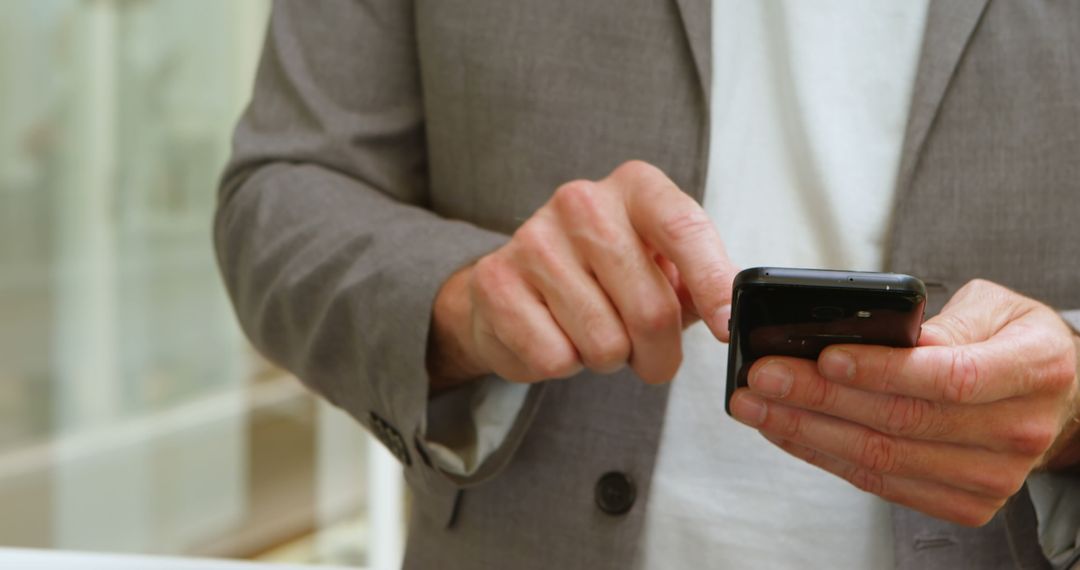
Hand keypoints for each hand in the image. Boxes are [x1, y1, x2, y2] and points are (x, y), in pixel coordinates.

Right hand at [427, 161, 737, 388]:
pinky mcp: (496, 282)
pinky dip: (564, 364)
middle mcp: (581, 202)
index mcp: (634, 187)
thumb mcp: (661, 266)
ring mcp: (533, 239)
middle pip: (650, 307)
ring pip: (604, 342)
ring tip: (594, 334)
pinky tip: (555, 336)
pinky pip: (555, 358)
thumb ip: (698, 282)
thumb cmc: (605, 276)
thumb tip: (728, 315)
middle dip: (659, 354)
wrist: (514, 285)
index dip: (712, 282)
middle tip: (651, 358)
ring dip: (608, 359)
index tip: (725, 327)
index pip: (683, 228)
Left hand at [730, 279, 1079, 525]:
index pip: (948, 377)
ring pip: (881, 459)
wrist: (1056, 399)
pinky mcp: (964, 504)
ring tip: (757, 404)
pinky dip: (824, 456)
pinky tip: (787, 430)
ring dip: (807, 430)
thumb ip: (942, 320)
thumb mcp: (995, 307)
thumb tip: (871, 336)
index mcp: (1034, 370)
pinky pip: (879, 484)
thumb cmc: (1014, 341)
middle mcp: (1017, 431)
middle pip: (901, 422)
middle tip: (763, 377)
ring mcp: (992, 477)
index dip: (881, 370)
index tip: (823, 355)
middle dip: (819, 397)